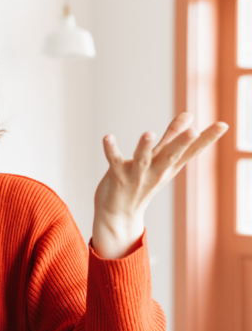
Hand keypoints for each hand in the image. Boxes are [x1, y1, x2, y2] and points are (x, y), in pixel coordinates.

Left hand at [92, 113, 227, 258]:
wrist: (118, 215)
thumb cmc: (142, 183)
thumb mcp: (161, 161)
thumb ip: (173, 137)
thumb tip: (190, 115)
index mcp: (169, 167)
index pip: (191, 152)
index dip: (207, 139)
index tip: (223, 125)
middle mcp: (156, 171)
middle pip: (171, 156)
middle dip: (182, 144)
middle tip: (194, 131)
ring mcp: (137, 176)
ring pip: (142, 159)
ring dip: (145, 147)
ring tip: (149, 133)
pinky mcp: (117, 177)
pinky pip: (114, 162)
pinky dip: (111, 150)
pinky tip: (108, 137)